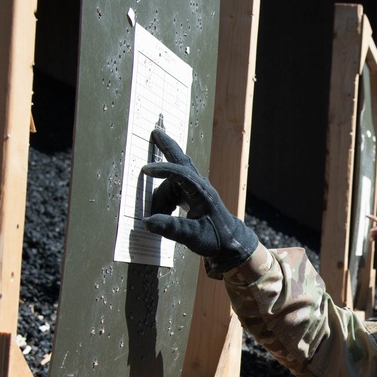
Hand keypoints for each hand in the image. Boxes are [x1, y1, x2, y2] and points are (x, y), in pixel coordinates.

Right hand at [142, 128, 258, 276]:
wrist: (230, 243)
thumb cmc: (215, 238)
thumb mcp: (193, 236)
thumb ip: (171, 228)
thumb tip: (147, 222)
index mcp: (202, 193)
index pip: (181, 174)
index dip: (163, 170)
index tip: (146, 170)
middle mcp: (199, 186)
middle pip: (180, 162)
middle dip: (167, 147)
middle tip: (155, 132)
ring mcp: (196, 189)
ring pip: (170, 185)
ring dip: (160, 199)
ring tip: (156, 217)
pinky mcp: (192, 195)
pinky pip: (173, 190)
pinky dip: (164, 200)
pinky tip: (162, 214)